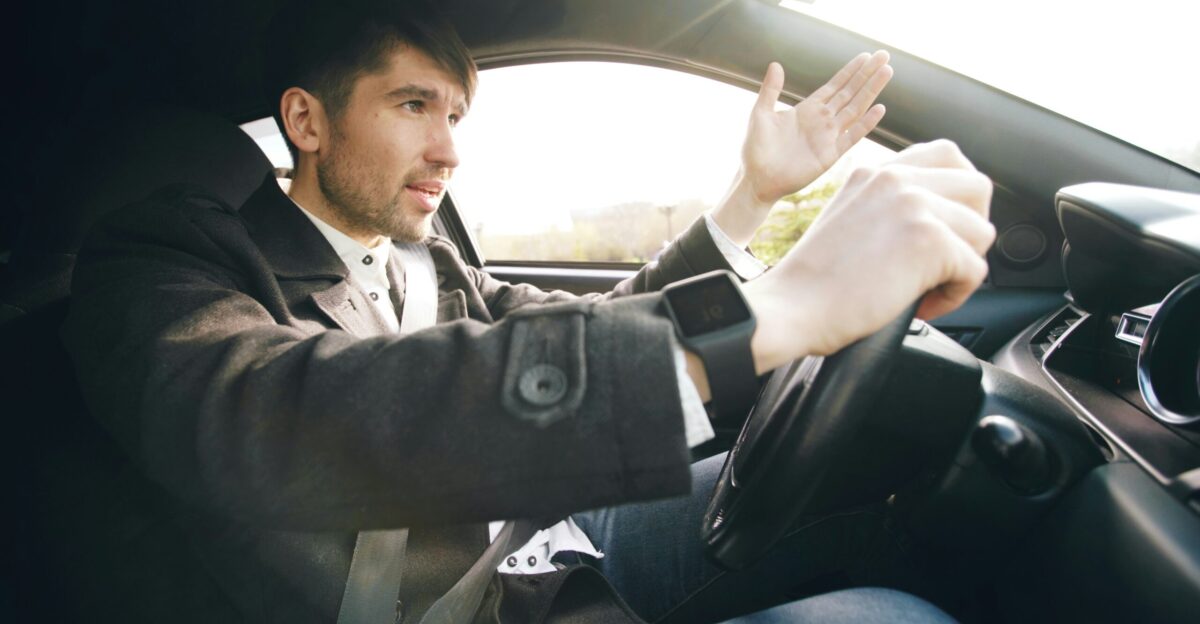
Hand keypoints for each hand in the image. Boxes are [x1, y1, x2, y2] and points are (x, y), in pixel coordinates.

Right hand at [742, 140, 994, 371]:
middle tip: (941, 261)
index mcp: (877, 172)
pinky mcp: (929, 240)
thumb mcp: (849, 219)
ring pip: (982, 232)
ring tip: (925, 287)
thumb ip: (889, 206)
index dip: (958, 196)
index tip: (942, 227)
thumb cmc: (813, 282)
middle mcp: (896, 179)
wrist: (790, 308)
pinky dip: (954, 296)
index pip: (948, 156)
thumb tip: (941, 218)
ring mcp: (914, 205)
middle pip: (978, 188)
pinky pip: (976, 270)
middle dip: (971, 228)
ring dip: (962, 266)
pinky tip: (920, 305)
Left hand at [744, 51, 892, 204]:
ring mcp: (828, 137)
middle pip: (850, 93)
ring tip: (887, 72)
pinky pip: (852, 136)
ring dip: (871, 91)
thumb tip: (776, 64)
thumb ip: (771, 90)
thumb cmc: (756, 149)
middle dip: (867, 74)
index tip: (866, 56)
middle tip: (884, 56)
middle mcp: (822, 120)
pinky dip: (866, 123)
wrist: (757, 179)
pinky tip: (879, 108)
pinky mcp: (830, 154)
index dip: (850, 71)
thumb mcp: (761, 114)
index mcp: (807, 109)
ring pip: (855, 108)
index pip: (835, 86)